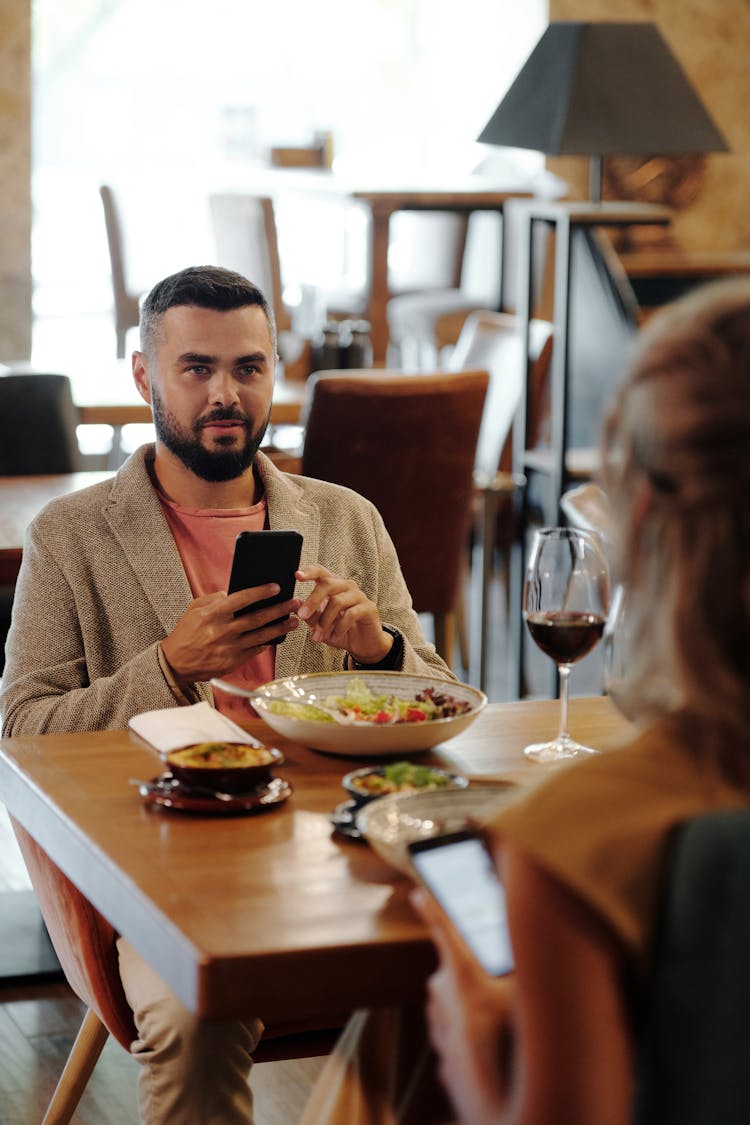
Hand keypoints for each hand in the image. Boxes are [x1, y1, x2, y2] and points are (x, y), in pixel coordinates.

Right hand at [160, 584, 300, 685]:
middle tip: (294, 602)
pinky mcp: (233, 662)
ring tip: (293, 621)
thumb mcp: (194, 609)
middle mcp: (222, 631)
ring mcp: (229, 648)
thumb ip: (214, 599)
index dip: (260, 592)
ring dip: (280, 628)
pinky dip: (267, 642)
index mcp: (212, 615)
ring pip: (261, 636)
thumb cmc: (186, 633)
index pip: (241, 599)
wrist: (176, 663)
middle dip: (278, 609)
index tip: (276, 587)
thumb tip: (232, 592)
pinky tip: (277, 636)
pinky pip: (255, 650)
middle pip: (257, 618)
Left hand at [295, 565, 391, 663]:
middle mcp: (346, 586)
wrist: (363, 645)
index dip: (309, 572)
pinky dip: (339, 628)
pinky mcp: (369, 608)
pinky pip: (351, 614)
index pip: (321, 572)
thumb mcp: (319, 625)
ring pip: (337, 601)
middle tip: (302, 615)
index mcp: (333, 585)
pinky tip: (334, 636)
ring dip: (325, 621)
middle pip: (328, 584)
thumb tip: (293, 604)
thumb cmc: (340, 631)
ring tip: (318, 635)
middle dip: (313, 600)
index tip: (297, 576)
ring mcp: (359, 596)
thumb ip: (309, 615)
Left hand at [410, 887, 513, 1124]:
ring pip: (456, 1008)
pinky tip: (501, 1055)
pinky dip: (476, 1042)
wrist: (510, 1116)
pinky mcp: (446, 1064)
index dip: (431, 907)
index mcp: (462, 977)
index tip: (416, 892)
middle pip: (455, 973)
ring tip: (510, 1030)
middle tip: (506, 989)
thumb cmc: (521, 1052)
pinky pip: (460, 1040)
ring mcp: (442, 1035)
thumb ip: (528, 966)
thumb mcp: (531, 996)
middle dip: (475, 975)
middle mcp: (444, 1001)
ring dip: (476, 1010)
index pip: (443, 930)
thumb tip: (534, 944)